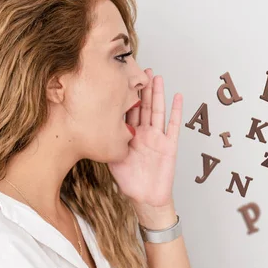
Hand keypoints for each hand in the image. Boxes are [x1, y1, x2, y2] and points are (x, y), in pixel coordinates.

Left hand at [108, 69, 182, 207]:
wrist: (146, 198)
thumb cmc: (130, 182)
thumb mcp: (112, 159)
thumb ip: (107, 143)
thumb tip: (90, 128)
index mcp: (129, 136)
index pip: (127, 111)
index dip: (125, 95)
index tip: (121, 78)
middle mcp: (144, 134)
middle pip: (143, 106)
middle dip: (142, 88)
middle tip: (140, 69)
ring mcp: (157, 138)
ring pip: (157, 111)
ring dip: (158, 94)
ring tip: (157, 77)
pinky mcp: (169, 145)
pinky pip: (173, 125)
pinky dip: (176, 111)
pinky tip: (177, 97)